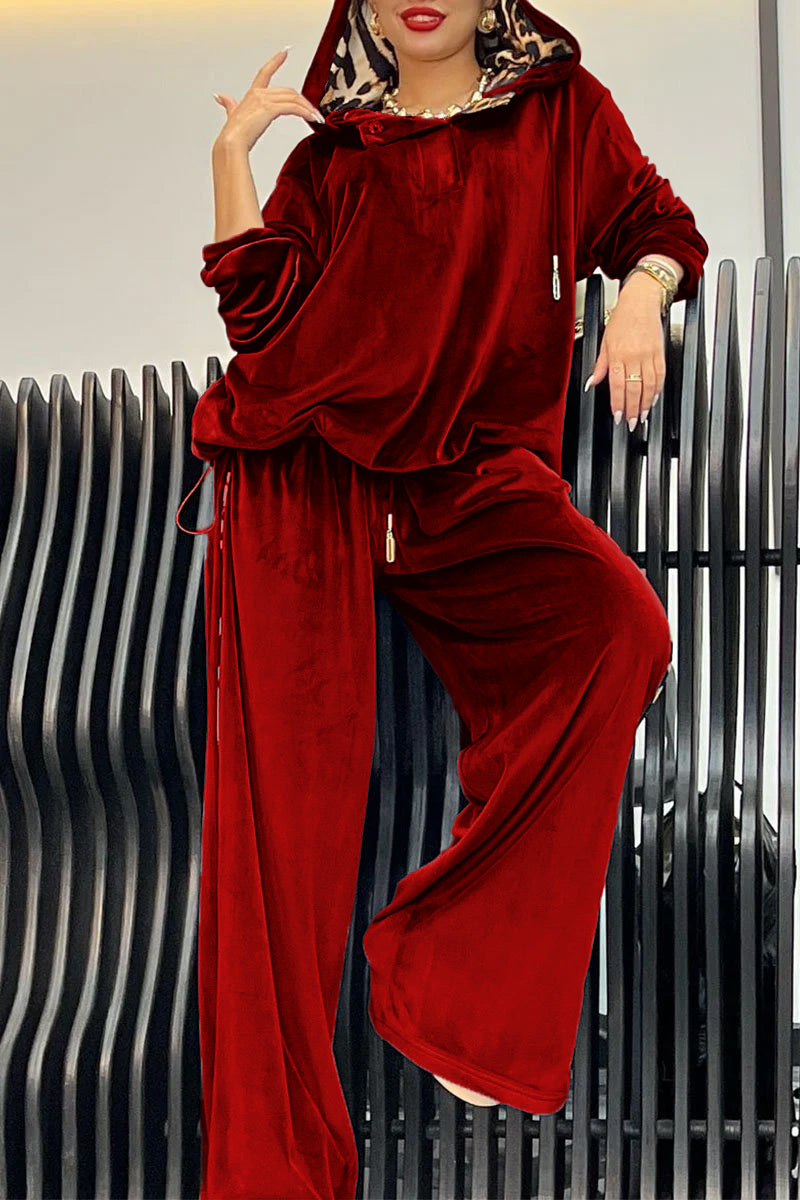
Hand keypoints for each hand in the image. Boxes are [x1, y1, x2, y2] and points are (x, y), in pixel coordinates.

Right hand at [212, 48, 324, 154]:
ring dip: (308, 109)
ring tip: (316, 118)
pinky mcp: (270, 109)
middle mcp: (259, 93)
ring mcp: (264, 100)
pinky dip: (304, 113)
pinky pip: (292, 108)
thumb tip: (220, 97)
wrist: (232, 143)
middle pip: (289, 92)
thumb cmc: (233, 133)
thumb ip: (229, 104)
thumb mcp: (231, 114)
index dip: (276, 61)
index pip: (265, 72)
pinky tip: (311, 118)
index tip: (285, 52)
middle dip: (304, 102)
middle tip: (314, 112)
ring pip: (293, 99)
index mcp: (253, 93)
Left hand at [583, 273, 665, 429]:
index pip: (617, 385)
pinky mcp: (660, 351)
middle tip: (631, 423)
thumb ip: (599, 365)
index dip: (618, 403)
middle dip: (632, 409)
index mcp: (617, 354)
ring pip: (649, 384)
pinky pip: (661, 374)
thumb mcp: (604, 341)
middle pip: (634, 388)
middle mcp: (634, 356)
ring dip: (646, 403)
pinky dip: (658, 389)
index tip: (618, 416)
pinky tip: (654, 399)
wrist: (641, 300)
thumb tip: (591, 383)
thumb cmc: (621, 319)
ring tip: (642, 416)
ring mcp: (649, 354)